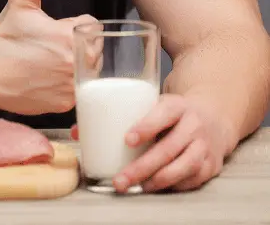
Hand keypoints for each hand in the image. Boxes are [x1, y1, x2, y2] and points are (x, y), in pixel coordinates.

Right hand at [0, 0, 97, 114]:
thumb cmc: (3, 38)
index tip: (54, 31)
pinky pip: (78, 92)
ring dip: (76, 67)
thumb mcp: (20, 4)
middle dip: (78, 46)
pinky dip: (66, 87)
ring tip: (48, 65)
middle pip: (94, 49)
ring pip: (88, 72)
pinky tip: (46, 81)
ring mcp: (72, 85)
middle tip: (49, 49)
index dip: (73, 26)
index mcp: (71, 35)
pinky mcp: (65, 103)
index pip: (92, 26)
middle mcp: (77, 62)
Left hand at [71, 93, 235, 191]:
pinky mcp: (212, 165)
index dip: (145, 127)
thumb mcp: (152, 105)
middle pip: (168, 148)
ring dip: (156, 181)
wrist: (214, 118)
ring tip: (135, 187)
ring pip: (181, 168)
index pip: (163, 114)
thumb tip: (78, 131)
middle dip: (141, 167)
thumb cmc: (171, 113)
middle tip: (120, 180)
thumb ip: (119, 116)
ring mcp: (204, 147)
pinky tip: (153, 187)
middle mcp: (194, 125)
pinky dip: (171, 186)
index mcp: (176, 106)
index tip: (126, 140)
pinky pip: (191, 180)